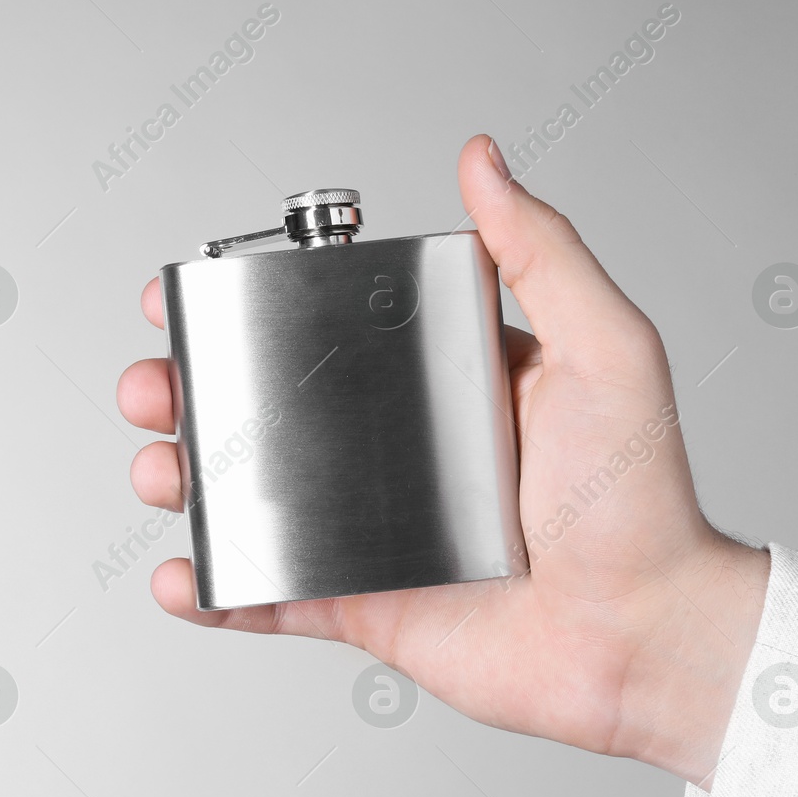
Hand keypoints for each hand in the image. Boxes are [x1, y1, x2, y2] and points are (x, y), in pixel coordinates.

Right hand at [116, 135, 768, 787]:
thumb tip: (480, 161)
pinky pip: (268, 597)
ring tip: (164, 471)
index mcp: (436, 383)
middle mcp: (394, 453)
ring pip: (249, 499)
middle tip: (155, 386)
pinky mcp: (362, 607)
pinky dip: (213, 590)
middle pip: (262, 411)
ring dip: (186, 481)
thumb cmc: (639, 499)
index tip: (186, 293)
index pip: (319, 330)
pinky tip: (182, 575)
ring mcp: (371, 533)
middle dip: (189, 393)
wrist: (642, 635)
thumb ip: (541, 253)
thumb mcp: (603, 350)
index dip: (243, 310)